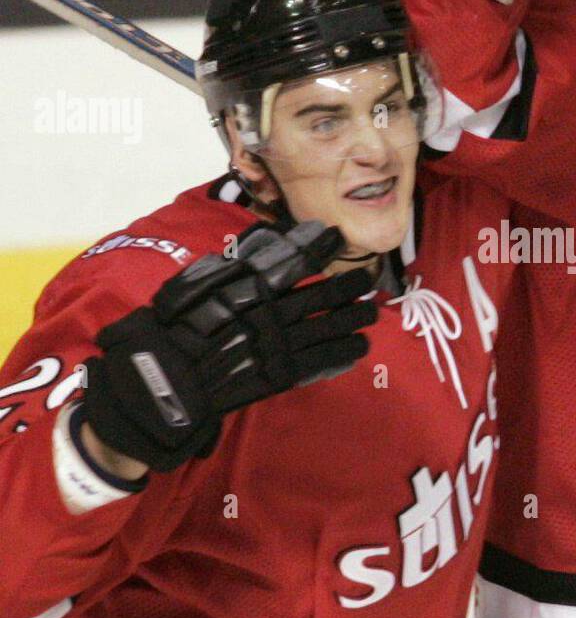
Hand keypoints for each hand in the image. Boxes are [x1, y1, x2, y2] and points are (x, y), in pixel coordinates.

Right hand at [81, 222, 376, 473]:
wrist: (161, 381)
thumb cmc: (172, 330)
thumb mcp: (191, 287)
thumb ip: (225, 269)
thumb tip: (258, 248)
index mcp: (242, 288)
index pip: (288, 261)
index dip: (315, 247)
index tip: (336, 236)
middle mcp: (263, 313)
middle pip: (315, 296)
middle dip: (345, 287)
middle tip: (367, 282)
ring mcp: (271, 346)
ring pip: (323, 327)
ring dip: (351, 319)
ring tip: (371, 312)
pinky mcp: (276, 376)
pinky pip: (316, 363)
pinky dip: (340, 354)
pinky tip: (359, 348)